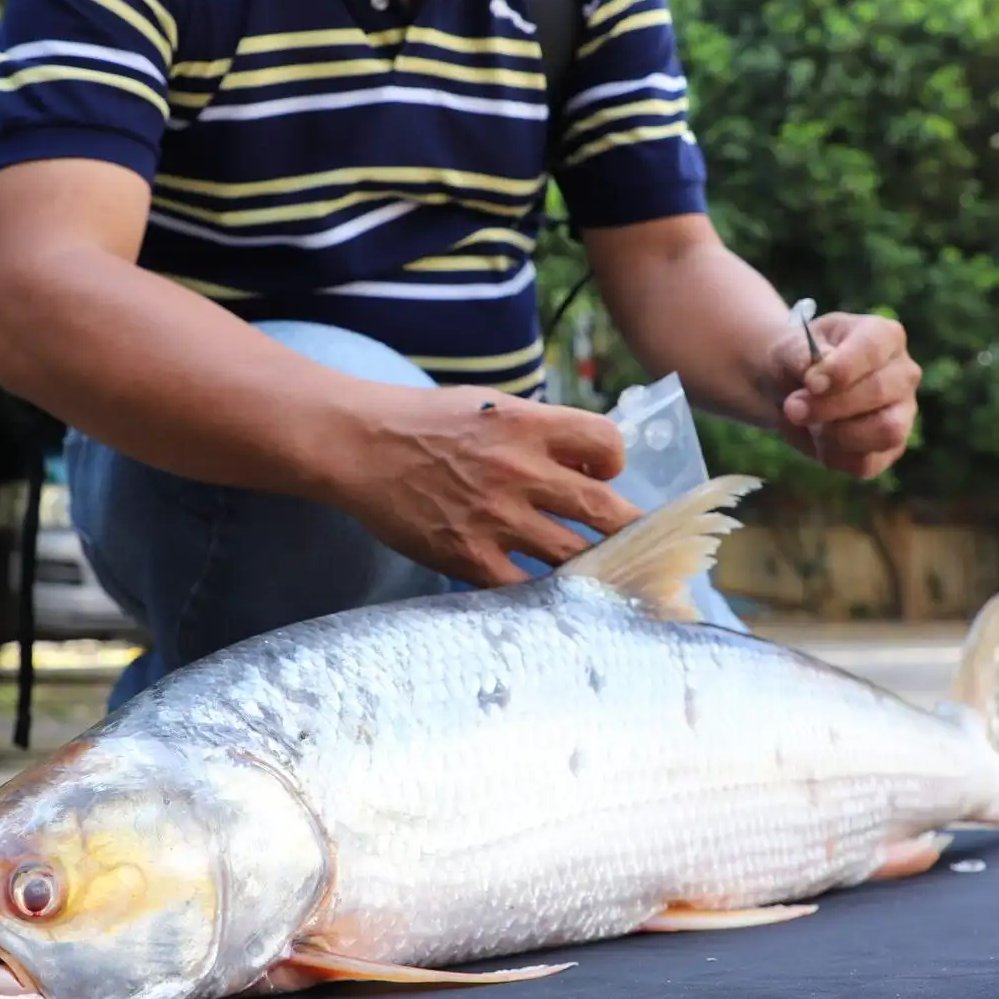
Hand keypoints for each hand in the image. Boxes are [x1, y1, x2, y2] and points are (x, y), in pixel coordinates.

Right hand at [334, 386, 642, 587]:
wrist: (359, 446)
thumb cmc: (424, 422)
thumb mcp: (489, 406)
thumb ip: (538, 431)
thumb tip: (585, 464)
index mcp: (527, 424)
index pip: (607, 445)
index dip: (613, 464)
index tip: (604, 477)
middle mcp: (519, 470)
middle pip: (603, 509)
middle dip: (628, 530)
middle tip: (639, 545)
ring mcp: (495, 517)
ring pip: (572, 554)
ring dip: (593, 567)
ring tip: (602, 574)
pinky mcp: (468, 555)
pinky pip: (524, 586)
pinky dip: (542, 591)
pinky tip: (547, 591)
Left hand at [766, 312, 920, 479]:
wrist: (793, 389)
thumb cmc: (799, 361)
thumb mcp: (790, 349)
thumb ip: (799, 355)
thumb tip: (813, 369)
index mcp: (884, 336)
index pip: (874, 348)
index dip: (841, 369)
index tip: (810, 383)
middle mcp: (903, 373)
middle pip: (878, 392)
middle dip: (828, 406)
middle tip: (792, 408)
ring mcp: (903, 412)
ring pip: (886, 432)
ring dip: (836, 435)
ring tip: (807, 424)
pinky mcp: (890, 448)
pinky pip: (868, 463)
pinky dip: (833, 456)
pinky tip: (818, 439)